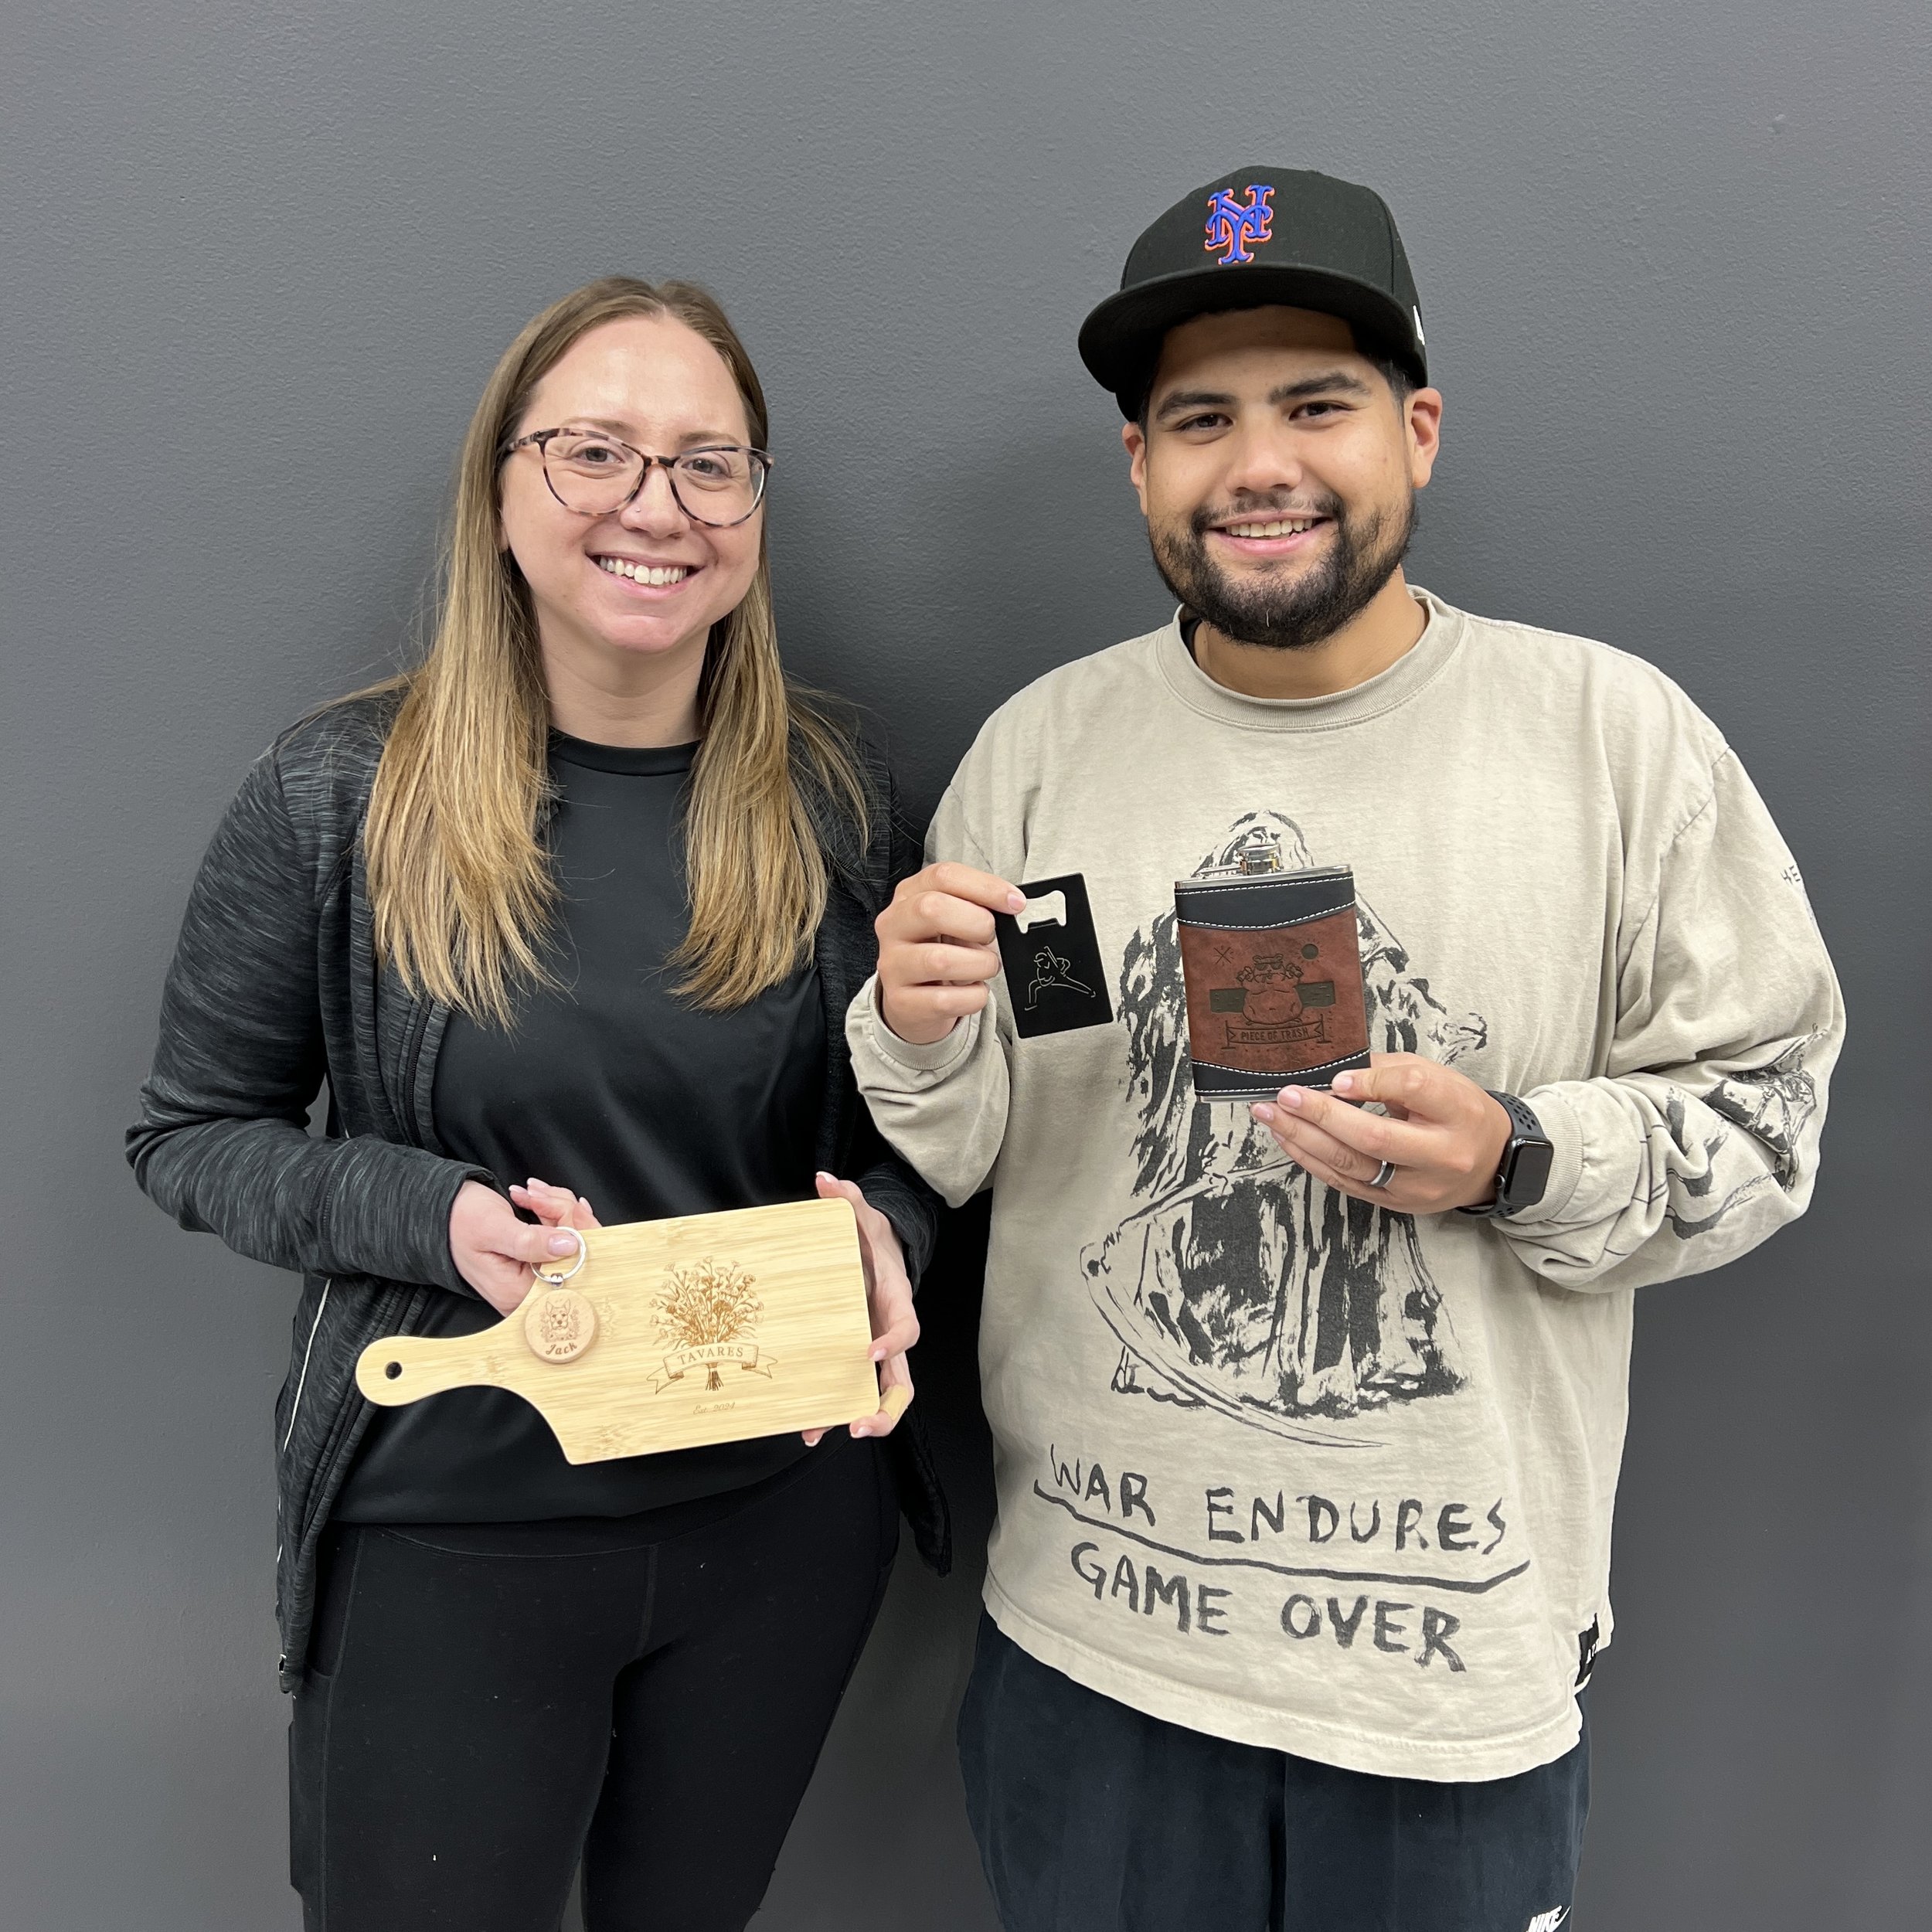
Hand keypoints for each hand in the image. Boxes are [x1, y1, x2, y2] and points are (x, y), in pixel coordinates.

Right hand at [448, 1178, 589, 1316]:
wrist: (439, 1213)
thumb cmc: (459, 1220)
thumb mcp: (494, 1228)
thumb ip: (531, 1241)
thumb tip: (570, 1246)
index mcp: (517, 1293)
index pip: (571, 1269)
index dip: (579, 1234)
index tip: (568, 1206)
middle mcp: (527, 1293)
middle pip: (576, 1256)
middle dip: (566, 1216)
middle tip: (540, 1194)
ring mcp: (532, 1279)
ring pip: (571, 1242)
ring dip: (558, 1210)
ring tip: (532, 1193)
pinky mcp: (535, 1264)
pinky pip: (561, 1238)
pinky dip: (554, 1213)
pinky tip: (538, 1201)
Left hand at [806, 1173, 918, 1442]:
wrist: (878, 1253)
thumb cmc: (872, 1239)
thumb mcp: (864, 1217)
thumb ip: (848, 1199)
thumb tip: (825, 1179)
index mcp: (896, 1301)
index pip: (907, 1328)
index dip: (893, 1342)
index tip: (869, 1351)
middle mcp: (889, 1333)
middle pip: (902, 1381)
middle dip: (885, 1407)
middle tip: (860, 1423)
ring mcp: (874, 1351)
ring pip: (878, 1396)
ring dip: (858, 1417)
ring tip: (824, 1430)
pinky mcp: (854, 1359)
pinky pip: (850, 1391)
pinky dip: (831, 1410)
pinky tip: (805, 1426)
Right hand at [874, 861, 1024, 1044]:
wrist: (912, 1001)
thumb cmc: (937, 952)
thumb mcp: (952, 921)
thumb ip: (975, 906)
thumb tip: (1011, 903)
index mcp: (908, 896)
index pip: (943, 876)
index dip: (986, 887)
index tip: (1014, 903)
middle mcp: (893, 926)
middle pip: (931, 909)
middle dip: (976, 924)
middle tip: (990, 937)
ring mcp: (892, 965)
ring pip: (939, 960)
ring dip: (979, 964)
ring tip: (984, 967)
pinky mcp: (901, 1002)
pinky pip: (945, 1000)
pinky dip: (972, 997)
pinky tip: (973, 991)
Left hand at [1251, 1053, 1511, 1214]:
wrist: (1490, 1162)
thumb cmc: (1456, 1110)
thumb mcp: (1437, 1078)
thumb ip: (1390, 1072)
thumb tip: (1334, 1070)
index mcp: (1458, 1111)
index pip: (1414, 1090)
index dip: (1370, 1083)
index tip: (1334, 1077)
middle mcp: (1442, 1154)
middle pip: (1375, 1138)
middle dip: (1322, 1116)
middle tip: (1285, 1095)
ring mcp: (1418, 1187)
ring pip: (1353, 1166)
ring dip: (1304, 1139)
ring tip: (1272, 1115)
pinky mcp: (1397, 1204)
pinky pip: (1346, 1183)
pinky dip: (1312, 1159)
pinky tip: (1288, 1139)